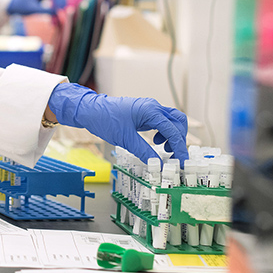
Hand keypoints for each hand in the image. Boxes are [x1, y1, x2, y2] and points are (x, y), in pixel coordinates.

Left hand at [8, 0, 65, 15]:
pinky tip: (58, 8)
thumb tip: (56, 14)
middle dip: (61, 0)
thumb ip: (44, 11)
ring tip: (61, 10)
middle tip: (64, 10)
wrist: (13, 4)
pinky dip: (56, 1)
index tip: (60, 10)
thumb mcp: (32, 10)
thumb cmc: (21, 6)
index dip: (58, 0)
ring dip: (60, 0)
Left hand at [47, 83, 188, 161]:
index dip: (180, 147)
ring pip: (171, 121)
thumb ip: (144, 152)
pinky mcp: (144, 114)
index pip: (173, 130)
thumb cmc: (105, 120)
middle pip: (178, 121)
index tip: (182, 162)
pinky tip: (155, 142)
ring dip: (172, 136)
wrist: (90, 110)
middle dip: (180, 139)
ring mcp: (149, 109)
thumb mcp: (125, 139)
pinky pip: (161, 123)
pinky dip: (164, 133)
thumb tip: (159, 165)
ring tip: (164, 150)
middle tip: (175, 156)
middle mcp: (153, 107)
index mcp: (150, 110)